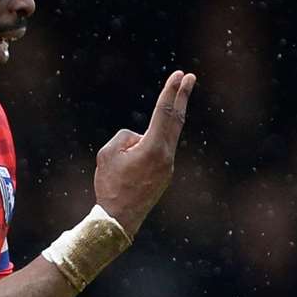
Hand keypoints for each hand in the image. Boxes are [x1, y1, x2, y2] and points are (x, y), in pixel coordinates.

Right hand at [93, 70, 196, 237]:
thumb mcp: (108, 153)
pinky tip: (129, 168)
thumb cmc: (110, 186)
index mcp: (154, 148)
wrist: (118, 220)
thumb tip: (140, 138)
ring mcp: (168, 167)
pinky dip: (146, 150)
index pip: (165, 112)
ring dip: (145, 140)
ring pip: (161, 140)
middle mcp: (167, 157)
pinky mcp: (165, 175)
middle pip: (176, 120)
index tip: (179, 76)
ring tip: (124, 161)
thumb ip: (126, 137)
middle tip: (189, 77)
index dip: (171, 92)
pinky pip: (156, 154)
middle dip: (182, 97)